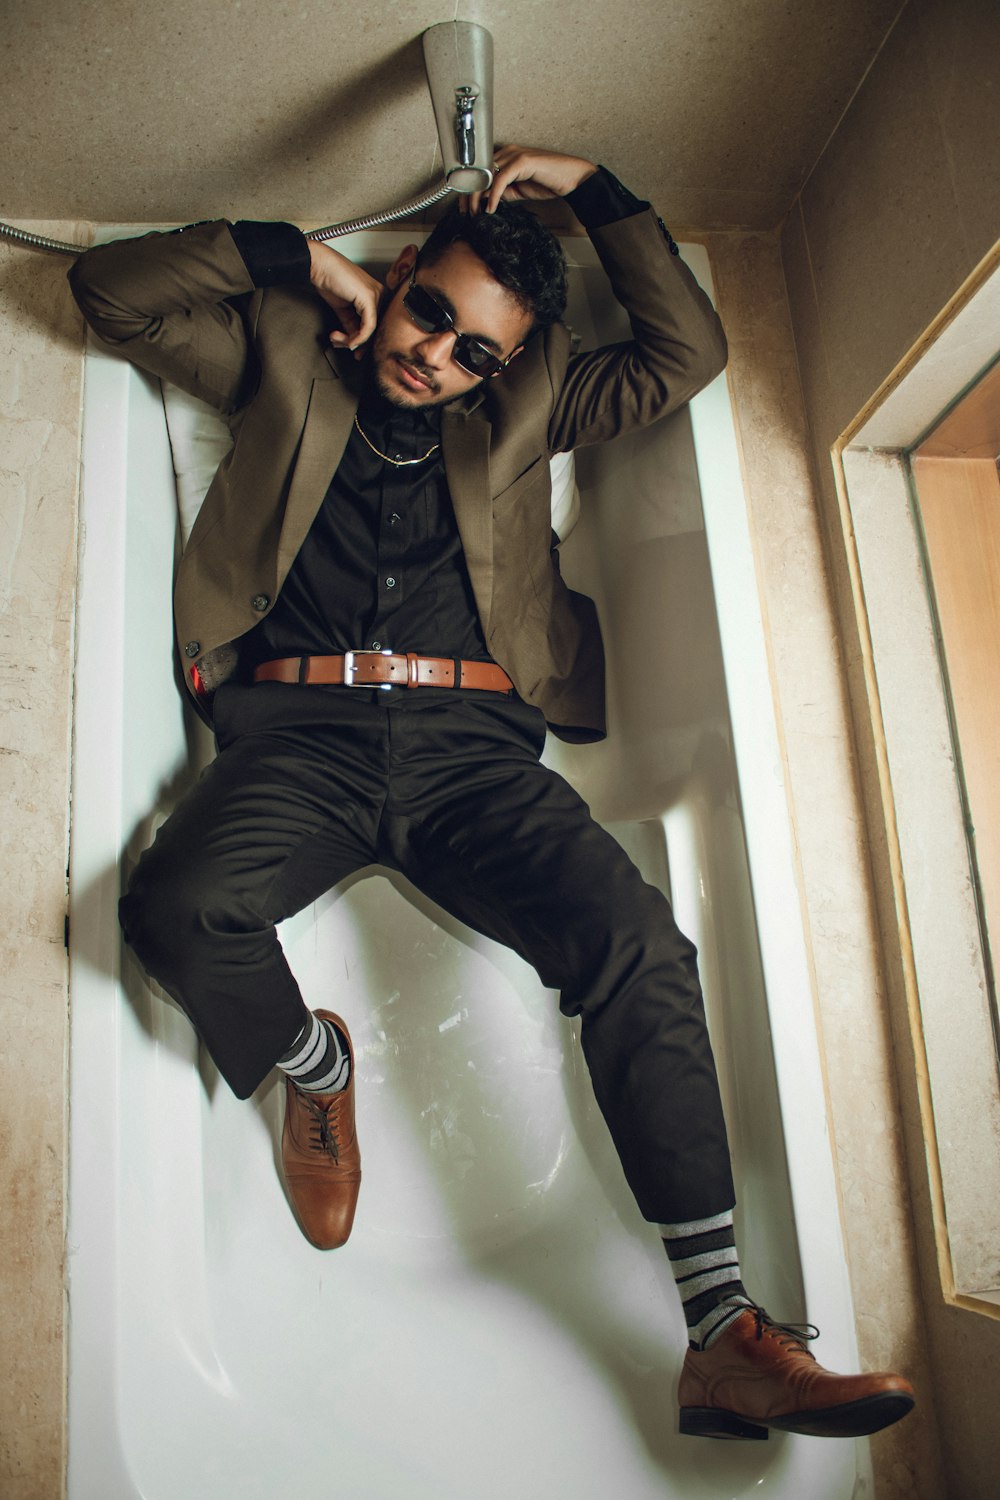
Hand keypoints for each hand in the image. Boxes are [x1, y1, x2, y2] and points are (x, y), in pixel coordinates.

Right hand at [308, 241, 382, 351]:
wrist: (320, 267)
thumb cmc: (329, 281)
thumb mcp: (342, 308)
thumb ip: (351, 324)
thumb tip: (354, 342)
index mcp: (374, 295)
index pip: (373, 324)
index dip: (362, 341)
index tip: (351, 349)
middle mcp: (379, 295)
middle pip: (373, 329)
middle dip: (357, 343)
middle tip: (345, 348)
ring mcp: (376, 295)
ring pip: (370, 330)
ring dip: (352, 340)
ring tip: (336, 338)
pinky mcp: (370, 299)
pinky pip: (368, 327)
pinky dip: (357, 338)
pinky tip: (347, 341)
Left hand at [465, 145, 597, 215]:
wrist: (571, 179)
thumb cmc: (548, 182)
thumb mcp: (519, 190)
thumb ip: (502, 192)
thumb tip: (484, 199)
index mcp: (506, 156)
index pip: (480, 171)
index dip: (469, 189)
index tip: (465, 207)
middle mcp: (508, 151)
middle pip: (480, 172)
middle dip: (469, 194)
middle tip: (465, 212)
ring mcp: (515, 154)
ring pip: (487, 175)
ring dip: (478, 197)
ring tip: (476, 213)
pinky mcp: (522, 161)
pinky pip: (500, 180)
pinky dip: (493, 196)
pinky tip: (491, 208)